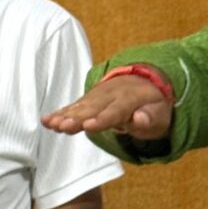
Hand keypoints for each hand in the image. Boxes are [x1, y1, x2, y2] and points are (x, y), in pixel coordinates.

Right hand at [42, 74, 172, 140]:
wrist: (145, 81)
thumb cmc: (153, 103)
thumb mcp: (161, 113)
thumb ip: (150, 118)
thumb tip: (140, 119)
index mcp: (129, 98)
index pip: (115, 110)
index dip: (102, 119)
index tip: (88, 126)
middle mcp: (110, 94)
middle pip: (92, 108)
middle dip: (76, 118)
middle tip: (62, 126)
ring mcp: (98, 96)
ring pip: (80, 106)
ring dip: (64, 115)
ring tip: (50, 124)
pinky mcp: (89, 100)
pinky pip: (74, 106)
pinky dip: (60, 113)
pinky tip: (47, 121)